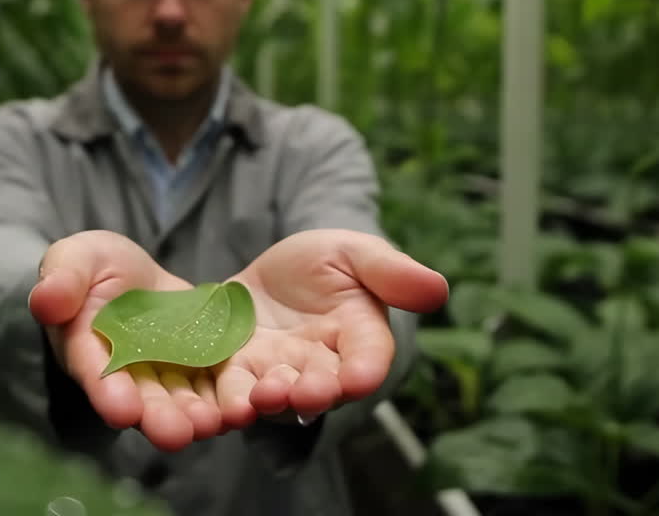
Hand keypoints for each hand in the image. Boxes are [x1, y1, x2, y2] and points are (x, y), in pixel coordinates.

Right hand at [28, 230, 221, 451]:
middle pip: (141, 400)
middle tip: (175, 433)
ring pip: (179, 399)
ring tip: (211, 423)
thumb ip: (63, 277)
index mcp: (87, 350)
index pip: (95, 373)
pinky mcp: (200, 366)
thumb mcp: (77, 258)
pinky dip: (225, 397)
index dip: (107, 391)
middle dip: (157, 417)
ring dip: (193, 415)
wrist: (136, 274)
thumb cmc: (95, 266)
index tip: (123, 409)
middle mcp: (126, 374)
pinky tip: (241, 405)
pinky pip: (213, 384)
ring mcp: (165, 374)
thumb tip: (45, 299)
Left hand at [214, 229, 448, 428]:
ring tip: (262, 396)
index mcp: (359, 335)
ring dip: (271, 400)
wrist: (270, 274)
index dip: (365, 369)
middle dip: (315, 392)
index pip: (369, 355)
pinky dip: (228, 400)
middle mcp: (322, 365)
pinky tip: (220, 406)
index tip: (360, 378)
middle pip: (324, 385)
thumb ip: (390, 271)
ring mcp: (278, 373)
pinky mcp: (238, 373)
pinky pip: (233, 390)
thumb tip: (437, 288)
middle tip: (306, 393)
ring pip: (277, 395)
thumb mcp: (354, 252)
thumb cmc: (324, 262)